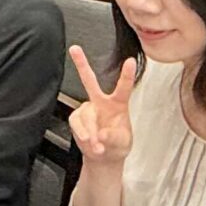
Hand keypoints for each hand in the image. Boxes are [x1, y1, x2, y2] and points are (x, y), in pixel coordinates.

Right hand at [66, 46, 136, 166]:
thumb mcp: (123, 143)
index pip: (123, 87)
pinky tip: (89, 141)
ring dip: (92, 134)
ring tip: (98, 146)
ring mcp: (87, 110)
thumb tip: (103, 133)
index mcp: (118, 104)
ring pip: (86, 116)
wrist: (103, 157)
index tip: (131, 61)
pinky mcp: (77, 119)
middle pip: (89, 80)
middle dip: (81, 64)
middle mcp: (101, 103)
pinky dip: (83, 134)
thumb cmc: (117, 145)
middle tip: (74, 48)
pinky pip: (77, 124)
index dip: (127, 75)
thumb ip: (114, 137)